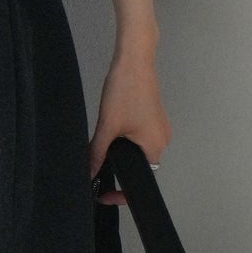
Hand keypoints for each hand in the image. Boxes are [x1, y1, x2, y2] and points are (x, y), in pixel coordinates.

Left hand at [87, 36, 172, 206]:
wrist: (134, 58)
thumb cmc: (126, 91)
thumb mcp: (108, 125)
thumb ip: (98, 153)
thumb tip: (88, 175)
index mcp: (155, 147)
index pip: (142, 181)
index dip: (122, 193)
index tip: (102, 194)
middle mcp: (162, 140)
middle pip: (139, 165)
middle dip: (119, 169)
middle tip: (97, 168)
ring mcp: (159, 127)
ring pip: (138, 149)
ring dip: (121, 152)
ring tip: (103, 146)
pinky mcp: (153, 115)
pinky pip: (140, 136)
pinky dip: (126, 139)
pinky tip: (112, 129)